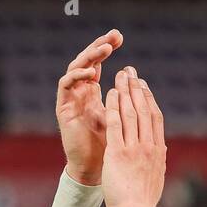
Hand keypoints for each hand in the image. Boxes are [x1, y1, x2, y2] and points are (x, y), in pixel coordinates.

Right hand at [56, 29, 122, 185]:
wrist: (94, 171)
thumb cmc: (109, 148)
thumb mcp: (122, 119)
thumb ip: (126, 103)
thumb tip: (142, 87)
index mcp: (94, 92)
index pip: (98, 62)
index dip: (107, 47)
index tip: (120, 37)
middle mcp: (81, 92)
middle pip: (87, 60)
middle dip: (100, 45)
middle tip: (114, 35)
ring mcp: (71, 98)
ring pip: (76, 67)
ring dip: (90, 56)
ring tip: (105, 49)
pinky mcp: (63, 108)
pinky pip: (65, 84)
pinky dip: (77, 75)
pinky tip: (91, 73)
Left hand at [102, 65, 166, 206]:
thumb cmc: (143, 202)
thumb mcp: (156, 178)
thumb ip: (156, 162)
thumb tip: (159, 155)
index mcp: (158, 151)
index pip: (154, 118)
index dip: (149, 99)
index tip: (143, 87)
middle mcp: (148, 146)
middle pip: (144, 109)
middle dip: (137, 88)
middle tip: (131, 72)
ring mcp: (134, 148)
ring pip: (131, 112)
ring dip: (126, 91)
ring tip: (120, 76)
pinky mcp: (118, 153)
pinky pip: (116, 124)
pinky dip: (114, 106)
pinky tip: (111, 93)